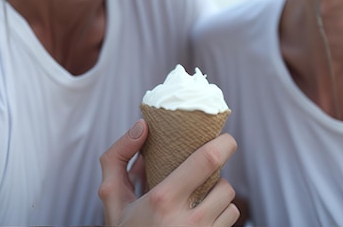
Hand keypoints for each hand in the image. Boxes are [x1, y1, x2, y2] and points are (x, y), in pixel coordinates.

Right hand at [99, 120, 238, 225]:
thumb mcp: (112, 196)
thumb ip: (118, 157)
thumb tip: (142, 126)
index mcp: (162, 200)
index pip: (207, 160)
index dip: (224, 144)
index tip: (225, 139)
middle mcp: (186, 222)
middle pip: (225, 184)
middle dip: (218, 176)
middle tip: (203, 173)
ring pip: (229, 203)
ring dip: (218, 196)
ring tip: (198, 198)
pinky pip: (230, 221)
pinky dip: (220, 215)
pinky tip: (201, 217)